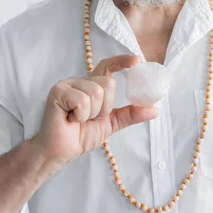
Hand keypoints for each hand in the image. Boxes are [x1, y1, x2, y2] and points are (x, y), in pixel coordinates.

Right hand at [30, 55, 157, 166]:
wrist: (61, 152)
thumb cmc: (80, 135)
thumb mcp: (111, 123)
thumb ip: (130, 114)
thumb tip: (154, 109)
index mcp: (92, 85)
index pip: (108, 66)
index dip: (122, 61)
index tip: (137, 60)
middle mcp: (80, 81)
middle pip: (108, 84)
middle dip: (105, 108)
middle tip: (90, 119)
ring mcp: (68, 84)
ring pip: (96, 92)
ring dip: (92, 114)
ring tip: (78, 120)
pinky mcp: (59, 91)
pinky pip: (82, 100)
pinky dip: (80, 115)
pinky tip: (69, 119)